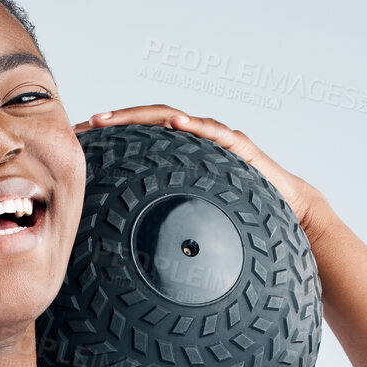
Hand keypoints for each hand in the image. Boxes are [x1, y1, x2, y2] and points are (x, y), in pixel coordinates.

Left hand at [73, 105, 331, 240]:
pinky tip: (175, 122)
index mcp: (179, 155)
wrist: (290, 212)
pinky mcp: (240, 147)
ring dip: (140, 116)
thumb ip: (164, 220)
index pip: (137, 139)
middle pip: (148, 122)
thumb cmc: (237, 216)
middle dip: (114, 120)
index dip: (109, 137)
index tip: (76, 140)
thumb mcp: (191, 219)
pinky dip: (194, 125)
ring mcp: (216, 139)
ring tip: (111, 118)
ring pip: (174, 119)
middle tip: (84, 124)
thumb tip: (124, 250)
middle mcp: (194, 140)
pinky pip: (214, 133)